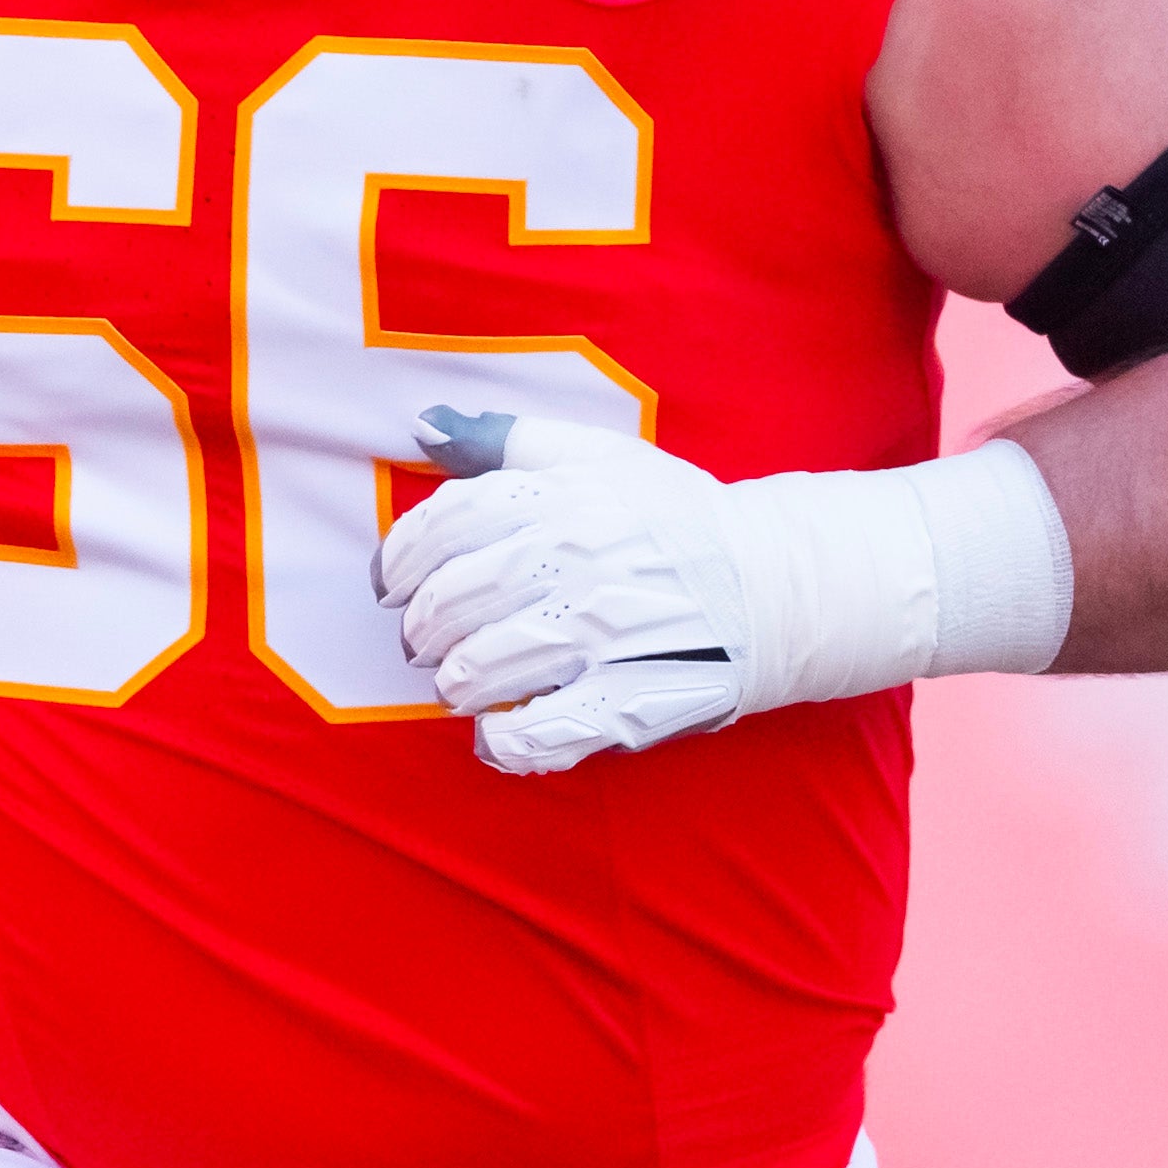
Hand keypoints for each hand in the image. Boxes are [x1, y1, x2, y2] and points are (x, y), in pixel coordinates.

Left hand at [378, 408, 765, 775]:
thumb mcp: (598, 457)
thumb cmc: (676, 519)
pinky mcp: (631, 700)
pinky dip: (504, 741)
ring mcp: (603, 634)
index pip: (447, 524)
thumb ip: (509, 439)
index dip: (401, 559)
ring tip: (460, 684)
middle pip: (454, 601)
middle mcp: (578, 561)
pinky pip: (542, 733)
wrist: (776, 583)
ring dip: (455, 683)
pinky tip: (498, 733)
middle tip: (424, 642)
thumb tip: (424, 425)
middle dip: (421, 628)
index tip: (391, 584)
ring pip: (483, 669)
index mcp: (565, 498)